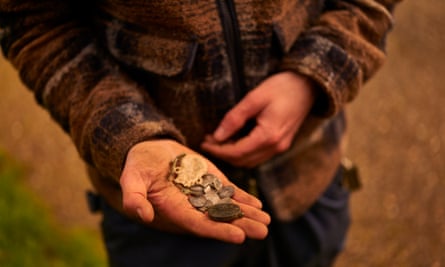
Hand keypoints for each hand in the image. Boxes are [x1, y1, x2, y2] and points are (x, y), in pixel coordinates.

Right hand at [119, 139, 270, 243]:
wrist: (151, 150)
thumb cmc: (139, 165)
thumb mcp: (132, 178)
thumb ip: (134, 197)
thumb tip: (143, 216)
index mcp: (175, 209)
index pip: (199, 224)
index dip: (218, 230)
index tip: (239, 236)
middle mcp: (192, 205)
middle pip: (219, 219)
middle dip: (241, 226)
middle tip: (262, 231)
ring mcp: (204, 193)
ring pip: (228, 207)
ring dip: (248, 215)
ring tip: (267, 221)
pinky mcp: (211, 180)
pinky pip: (229, 192)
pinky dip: (244, 198)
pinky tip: (259, 205)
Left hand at [201, 71, 315, 167]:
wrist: (308, 85)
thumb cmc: (282, 87)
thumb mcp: (254, 98)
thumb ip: (234, 118)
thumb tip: (217, 135)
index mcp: (269, 136)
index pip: (236, 152)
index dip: (217, 150)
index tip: (203, 142)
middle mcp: (276, 146)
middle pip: (242, 161)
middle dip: (223, 154)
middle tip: (208, 141)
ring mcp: (280, 147)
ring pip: (250, 161)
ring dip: (233, 155)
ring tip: (218, 140)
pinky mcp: (281, 144)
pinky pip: (258, 156)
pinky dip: (244, 152)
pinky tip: (235, 139)